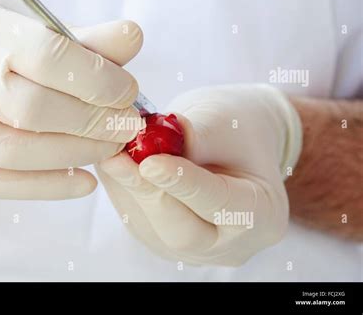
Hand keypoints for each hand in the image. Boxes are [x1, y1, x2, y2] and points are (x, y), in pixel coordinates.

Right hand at [0, 0, 143, 198]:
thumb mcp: (23, 23)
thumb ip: (81, 39)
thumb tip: (132, 38)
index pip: (49, 58)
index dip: (99, 79)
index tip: (127, 91)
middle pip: (36, 110)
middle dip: (95, 121)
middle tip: (126, 124)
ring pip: (20, 153)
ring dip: (79, 154)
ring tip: (108, 147)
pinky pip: (2, 185)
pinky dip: (51, 187)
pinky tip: (84, 180)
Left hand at [96, 84, 301, 265]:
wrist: (232, 140)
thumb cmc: (236, 127)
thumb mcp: (222, 122)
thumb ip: (189, 137)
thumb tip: (143, 146)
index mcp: (263, 217)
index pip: (218, 204)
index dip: (181, 184)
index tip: (149, 163)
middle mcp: (230, 245)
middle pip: (182, 233)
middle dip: (145, 192)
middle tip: (115, 157)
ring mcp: (196, 249)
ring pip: (151, 230)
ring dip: (124, 190)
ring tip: (109, 152)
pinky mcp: (166, 242)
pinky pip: (138, 223)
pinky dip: (121, 192)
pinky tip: (112, 165)